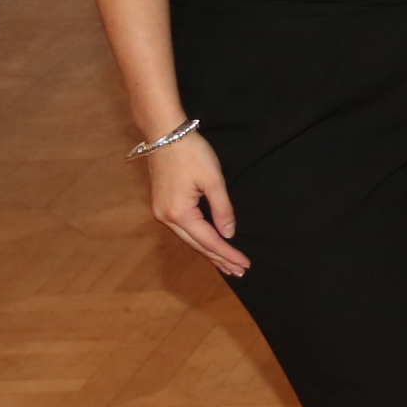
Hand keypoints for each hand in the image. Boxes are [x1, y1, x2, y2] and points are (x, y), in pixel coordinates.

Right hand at [144, 130, 245, 277]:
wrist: (165, 133)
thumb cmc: (191, 153)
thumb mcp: (213, 180)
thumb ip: (222, 209)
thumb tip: (228, 233)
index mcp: (179, 213)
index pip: (209, 241)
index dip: (228, 254)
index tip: (245, 265)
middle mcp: (166, 217)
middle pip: (197, 245)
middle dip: (219, 259)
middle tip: (239, 272)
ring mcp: (161, 212)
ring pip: (189, 239)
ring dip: (209, 251)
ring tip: (227, 265)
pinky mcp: (162, 205)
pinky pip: (183, 229)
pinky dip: (199, 239)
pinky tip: (209, 244)